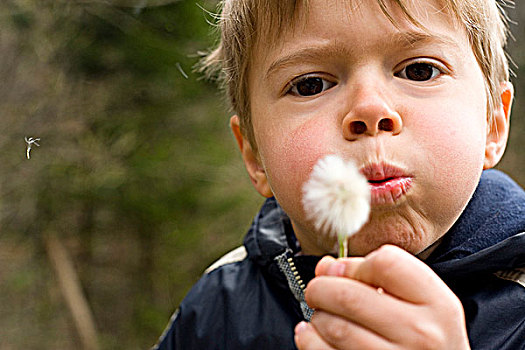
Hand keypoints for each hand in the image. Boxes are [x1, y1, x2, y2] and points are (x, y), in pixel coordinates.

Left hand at [294, 245, 469, 349]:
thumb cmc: (428, 339)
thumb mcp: (421, 304)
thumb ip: (377, 277)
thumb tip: (327, 267)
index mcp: (437, 304)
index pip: (385, 263)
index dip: (355, 264)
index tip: (345, 271)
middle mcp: (421, 335)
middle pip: (349, 295)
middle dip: (321, 288)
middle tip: (318, 291)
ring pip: (334, 327)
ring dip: (319, 316)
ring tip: (324, 316)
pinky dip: (309, 339)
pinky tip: (314, 334)